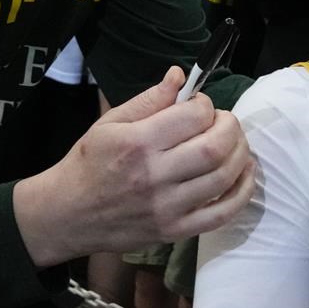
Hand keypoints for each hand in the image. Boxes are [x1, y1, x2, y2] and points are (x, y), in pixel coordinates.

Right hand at [13, 65, 254, 265]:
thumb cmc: (89, 163)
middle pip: (215, 147)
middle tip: (224, 122)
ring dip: (240, 154)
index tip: (201, 106)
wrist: (65, 215)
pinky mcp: (173, 231)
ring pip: (223, 178)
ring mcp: (165, 208)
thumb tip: (181, 76)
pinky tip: (243, 174)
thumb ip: (150, 99)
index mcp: (137, 143)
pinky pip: (221, 214)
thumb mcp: (110, 123)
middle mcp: (153, 176)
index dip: (206, 105)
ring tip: (234, 143)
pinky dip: (242, 192)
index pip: (193, 116)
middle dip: (230, 127)